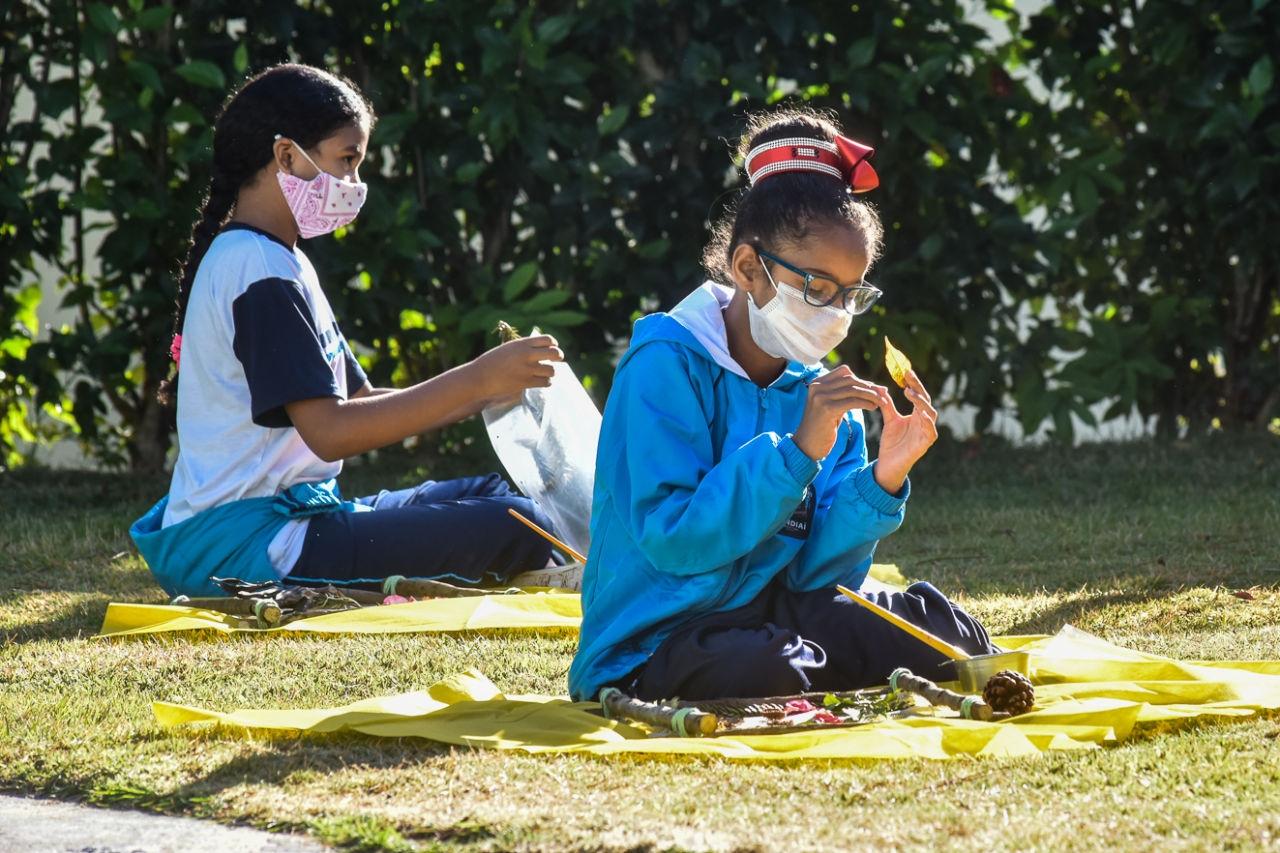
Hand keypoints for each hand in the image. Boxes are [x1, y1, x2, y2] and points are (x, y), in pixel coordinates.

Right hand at [469, 334, 563, 403]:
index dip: (554, 344)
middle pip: (554, 353)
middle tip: (557, 359)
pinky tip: (541, 381)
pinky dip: (546, 382)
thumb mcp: (508, 348)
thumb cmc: (492, 362)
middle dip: (558, 356)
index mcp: (522, 343)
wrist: (480, 377)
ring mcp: (527, 369)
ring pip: (552, 370)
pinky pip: (546, 382)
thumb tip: (541, 349)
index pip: (548, 339)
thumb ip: (524, 348)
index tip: (553, 347)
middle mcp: (526, 355)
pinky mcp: (526, 383)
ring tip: (545, 373)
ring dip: (550, 372)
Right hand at [793, 365, 891, 460]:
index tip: (873, 389)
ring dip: (871, 395)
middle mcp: (817, 386)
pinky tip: (874, 408)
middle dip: (869, 387)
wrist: (807, 445)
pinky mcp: (827, 408)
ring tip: (882, 402)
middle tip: (883, 394)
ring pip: (853, 390)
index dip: (861, 379)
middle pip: (850, 380)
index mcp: (817, 383)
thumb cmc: (822, 427)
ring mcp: (821, 397)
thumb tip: (877, 386)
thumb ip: (848, 394)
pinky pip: (852, 401)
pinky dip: (866, 403)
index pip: (844, 372)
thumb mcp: (833, 406)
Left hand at [874, 369, 937, 492]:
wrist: (888, 464)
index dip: (914, 383)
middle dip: (918, 388)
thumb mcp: (889, 420)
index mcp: (917, 414)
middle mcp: (924, 421)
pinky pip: (931, 431)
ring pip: (931, 413)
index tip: (906, 371)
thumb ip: (887, 405)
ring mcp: (926, 432)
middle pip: (925, 400)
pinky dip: (928, 422)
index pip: (918, 394)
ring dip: (921, 403)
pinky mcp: (926, 444)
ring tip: (909, 393)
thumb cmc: (891, 443)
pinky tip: (922, 414)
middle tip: (908, 378)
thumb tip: (881, 388)